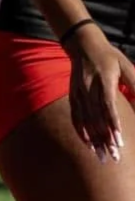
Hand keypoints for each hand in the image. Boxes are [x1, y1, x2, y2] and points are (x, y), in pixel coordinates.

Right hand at [66, 23, 134, 162]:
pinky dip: (81, 131)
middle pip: (96, 116)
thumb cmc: (110, 56)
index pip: (107, 104)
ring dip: (94, 139)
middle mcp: (88, 86)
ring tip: (103, 156)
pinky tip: (89, 144)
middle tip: (114, 156)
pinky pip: (75, 116)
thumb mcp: (126, 66)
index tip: (120, 141)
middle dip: (105, 138)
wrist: (83, 43)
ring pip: (85, 119)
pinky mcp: (73, 94)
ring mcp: (78, 91)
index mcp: (103, 78)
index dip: (113, 123)